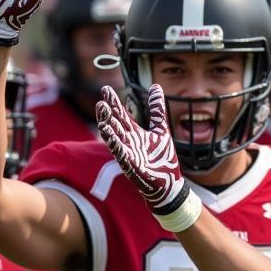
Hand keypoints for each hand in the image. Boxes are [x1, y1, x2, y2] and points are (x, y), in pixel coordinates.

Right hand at [95, 86, 184, 211]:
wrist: (168, 184)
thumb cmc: (162, 158)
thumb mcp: (161, 130)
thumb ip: (157, 110)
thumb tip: (156, 86)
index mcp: (135, 133)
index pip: (122, 115)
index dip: (114, 102)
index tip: (106, 89)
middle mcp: (128, 141)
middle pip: (116, 124)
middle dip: (108, 112)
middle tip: (101, 99)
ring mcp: (128, 153)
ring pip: (114, 136)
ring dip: (107, 124)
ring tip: (102, 111)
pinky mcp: (131, 165)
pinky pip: (120, 152)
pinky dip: (115, 142)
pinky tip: (108, 133)